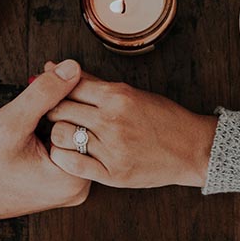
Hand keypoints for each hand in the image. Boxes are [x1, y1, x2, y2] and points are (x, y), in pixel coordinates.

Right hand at [0, 59, 90, 227]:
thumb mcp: (11, 123)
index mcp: (74, 178)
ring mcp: (71, 186)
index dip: (68, 89)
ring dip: (58, 110)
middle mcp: (79, 186)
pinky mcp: (61, 183)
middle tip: (43, 76)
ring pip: (74, 134)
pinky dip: (53, 126)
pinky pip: (65, 145)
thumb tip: (73, 67)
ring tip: (36, 98)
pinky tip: (36, 117)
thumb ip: (44, 94)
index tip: (50, 71)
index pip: (87, 119)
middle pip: (83, 126)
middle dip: (64, 98)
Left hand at [44, 64, 217, 188]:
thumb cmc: (162, 117)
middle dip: (51, 110)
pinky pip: (72, 164)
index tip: (49, 93)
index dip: (53, 88)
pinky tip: (68, 153)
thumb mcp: (130, 92)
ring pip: (61, 135)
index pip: (69, 86)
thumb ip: (92, 82)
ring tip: (63, 134)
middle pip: (60, 109)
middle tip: (52, 114)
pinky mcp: (113, 173)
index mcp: (117, 96)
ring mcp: (112, 148)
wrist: (190, 148)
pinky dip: (63, 157)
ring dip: (56, 134)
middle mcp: (112, 120)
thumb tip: (56, 67)